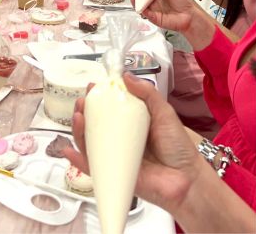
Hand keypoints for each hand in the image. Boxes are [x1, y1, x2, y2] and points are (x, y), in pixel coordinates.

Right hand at [64, 73, 200, 214]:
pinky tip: (68, 151)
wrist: (187, 179)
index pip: (109, 107)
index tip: (92, 87)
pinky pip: (92, 168)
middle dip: (84, 112)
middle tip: (82, 102)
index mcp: (131, 123)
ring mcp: (115, 157)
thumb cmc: (178, 146)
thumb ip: (148, 94)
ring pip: (89, 144)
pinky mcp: (113, 175)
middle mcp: (120, 139)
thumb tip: (126, 76)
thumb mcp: (164, 113)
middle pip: (94, 125)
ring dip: (78, 131)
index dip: (98, 97)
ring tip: (78, 118)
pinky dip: (77, 160)